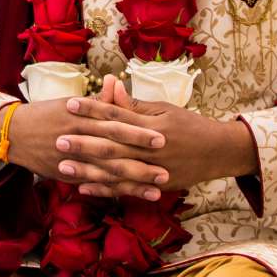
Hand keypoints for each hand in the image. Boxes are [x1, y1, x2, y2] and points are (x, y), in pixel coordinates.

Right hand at [4, 76, 171, 198]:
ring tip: (158, 187)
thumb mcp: (70, 103)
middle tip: (168, 168)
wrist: (13, 133)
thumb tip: (116, 82)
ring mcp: (72, 160)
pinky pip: (94, 184)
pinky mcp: (67, 175)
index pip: (115, 124)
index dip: (138, 132)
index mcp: (81, 117)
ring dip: (133, 181)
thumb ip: (97, 99)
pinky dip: (113, 191)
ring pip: (107, 173)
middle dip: (141, 161)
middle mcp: (78, 139)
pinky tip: (131, 195)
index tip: (162, 136)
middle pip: (114, 152)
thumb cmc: (46, 114)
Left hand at [72, 83, 261, 194]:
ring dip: (88, 169)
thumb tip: (110, 86)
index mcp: (152, 125)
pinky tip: (84, 188)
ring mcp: (153, 170)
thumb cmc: (189, 125)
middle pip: (112, 145)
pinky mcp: (155, 186)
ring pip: (115, 171)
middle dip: (83, 143)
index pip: (117, 115)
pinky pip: (126, 189)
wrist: (219, 152)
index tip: (70, 104)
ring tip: (62, 166)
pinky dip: (105, 189)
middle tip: (58, 139)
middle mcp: (151, 149)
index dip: (93, 109)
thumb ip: (134, 105)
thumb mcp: (164, 110)